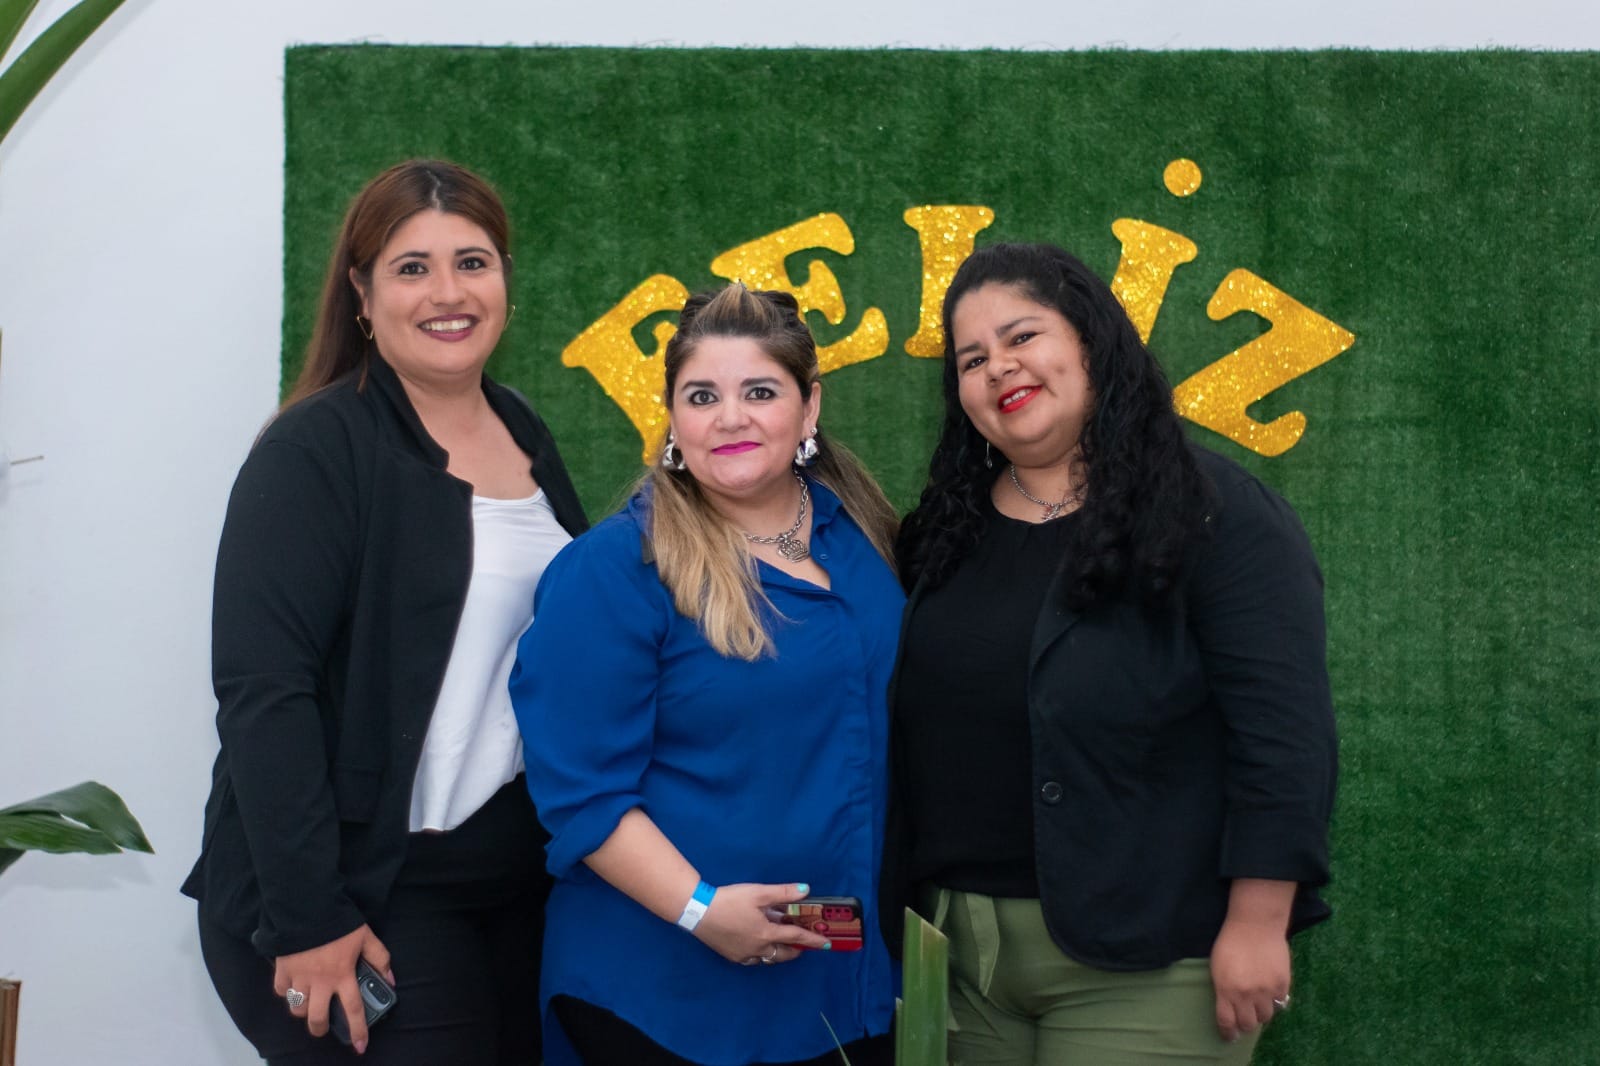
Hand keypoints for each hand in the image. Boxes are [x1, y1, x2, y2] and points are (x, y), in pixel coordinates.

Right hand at [274, 924, 393, 1053]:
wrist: (309, 906)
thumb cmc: (340, 923)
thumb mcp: (367, 937)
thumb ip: (380, 959)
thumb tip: (391, 980)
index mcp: (343, 975)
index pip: (353, 1009)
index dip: (358, 1030)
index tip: (360, 1046)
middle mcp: (320, 982)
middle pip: (317, 1019)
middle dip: (320, 1029)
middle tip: (324, 1026)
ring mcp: (298, 977)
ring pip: (297, 1008)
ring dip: (303, 1010)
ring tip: (309, 1004)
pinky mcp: (282, 969)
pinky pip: (280, 990)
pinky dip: (286, 992)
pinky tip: (293, 987)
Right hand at [692, 882, 828, 964]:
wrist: (697, 911)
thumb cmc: (729, 900)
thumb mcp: (758, 892)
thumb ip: (783, 892)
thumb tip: (806, 890)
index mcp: (767, 933)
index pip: (796, 937)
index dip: (813, 939)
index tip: (826, 943)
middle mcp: (758, 948)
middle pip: (783, 954)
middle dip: (796, 950)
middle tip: (802, 944)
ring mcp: (744, 954)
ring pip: (768, 958)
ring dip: (778, 952)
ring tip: (781, 942)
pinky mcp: (731, 956)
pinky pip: (753, 960)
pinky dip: (761, 955)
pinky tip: (758, 946)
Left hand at [1209, 918, 1290, 1042]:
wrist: (1255, 924)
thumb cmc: (1230, 942)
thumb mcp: (1218, 968)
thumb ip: (1224, 990)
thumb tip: (1230, 1009)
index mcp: (1226, 989)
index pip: (1227, 1022)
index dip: (1228, 1033)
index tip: (1229, 1037)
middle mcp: (1247, 994)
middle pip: (1248, 1024)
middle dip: (1245, 1024)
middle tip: (1244, 1018)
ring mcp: (1267, 990)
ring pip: (1266, 1017)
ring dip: (1260, 1013)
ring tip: (1258, 1003)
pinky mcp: (1282, 983)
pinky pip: (1280, 1003)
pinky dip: (1275, 1001)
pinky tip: (1270, 992)